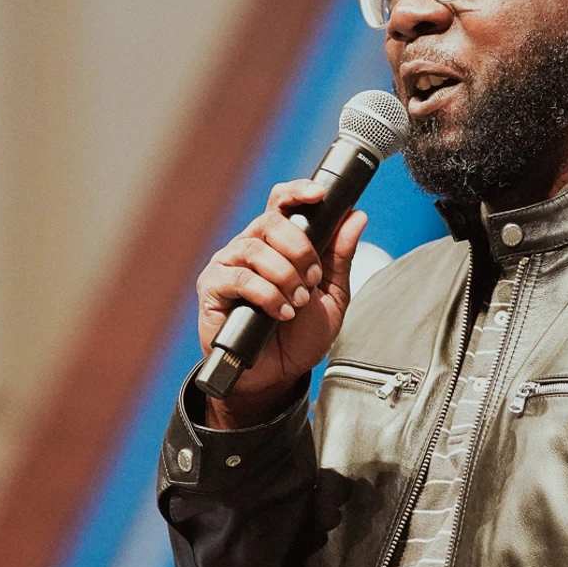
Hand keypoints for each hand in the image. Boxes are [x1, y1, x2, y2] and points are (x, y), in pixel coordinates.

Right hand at [194, 179, 368, 426]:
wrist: (278, 374)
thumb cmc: (299, 334)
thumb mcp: (331, 294)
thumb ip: (340, 255)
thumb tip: (355, 216)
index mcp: (277, 242)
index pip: (281, 202)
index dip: (297, 192)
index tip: (319, 196)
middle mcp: (250, 247)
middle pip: (270, 221)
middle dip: (300, 249)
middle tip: (312, 279)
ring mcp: (228, 265)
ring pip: (256, 249)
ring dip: (285, 276)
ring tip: (298, 302)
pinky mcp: (212, 288)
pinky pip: (240, 278)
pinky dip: (267, 295)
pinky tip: (280, 312)